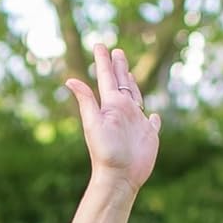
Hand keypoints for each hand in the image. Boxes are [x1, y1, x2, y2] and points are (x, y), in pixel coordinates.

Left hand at [66, 44, 160, 196]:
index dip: (104, 61)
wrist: (118, 178)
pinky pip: (152, 123)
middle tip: (116, 51)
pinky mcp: (148, 136)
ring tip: (128, 75)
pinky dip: (154, 117)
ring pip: (136, 97)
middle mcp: (123, 111)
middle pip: (121, 83)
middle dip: (119, 66)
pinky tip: (152, 115)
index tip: (99, 44)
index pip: (106, 78)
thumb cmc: (105, 152)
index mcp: (111, 106)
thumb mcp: (93, 123)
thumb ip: (86, 101)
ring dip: (133, 85)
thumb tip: (69, 80)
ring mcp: (135, 123)